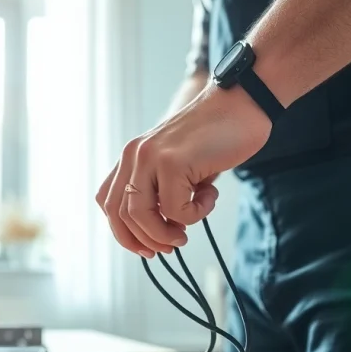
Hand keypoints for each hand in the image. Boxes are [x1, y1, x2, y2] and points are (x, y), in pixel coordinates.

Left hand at [95, 83, 271, 257]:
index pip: (107, 202)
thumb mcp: (179, 166)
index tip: (147, 247)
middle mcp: (134, 154)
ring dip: (165, 234)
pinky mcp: (173, 162)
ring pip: (140, 216)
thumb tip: (159, 233)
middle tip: (171, 244)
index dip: (123, 232)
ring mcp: (151, 156)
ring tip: (187, 230)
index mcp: (132, 156)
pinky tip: (210, 196)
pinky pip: (174, 209)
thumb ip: (162, 191)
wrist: (243, 104)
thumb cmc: (217, 138)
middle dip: (144, 240)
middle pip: (119, 214)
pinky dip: (195, 215)